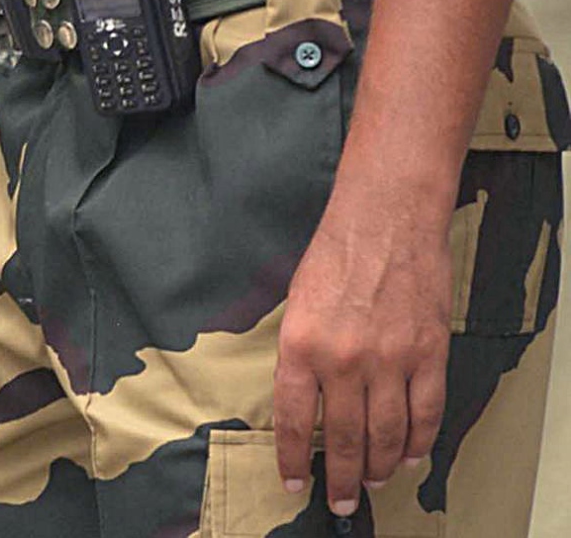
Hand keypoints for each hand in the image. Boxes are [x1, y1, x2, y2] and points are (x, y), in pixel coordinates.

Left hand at [274, 178, 454, 513]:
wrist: (385, 220)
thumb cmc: (333, 255)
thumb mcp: (294, 303)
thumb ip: (299, 354)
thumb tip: (302, 402)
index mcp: (301, 346)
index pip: (293, 419)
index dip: (294, 459)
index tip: (295, 484)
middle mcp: (344, 361)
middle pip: (343, 437)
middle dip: (340, 477)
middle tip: (340, 502)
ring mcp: (391, 361)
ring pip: (386, 434)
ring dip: (377, 466)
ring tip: (371, 483)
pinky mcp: (429, 356)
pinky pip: (425, 413)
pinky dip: (418, 442)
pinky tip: (408, 457)